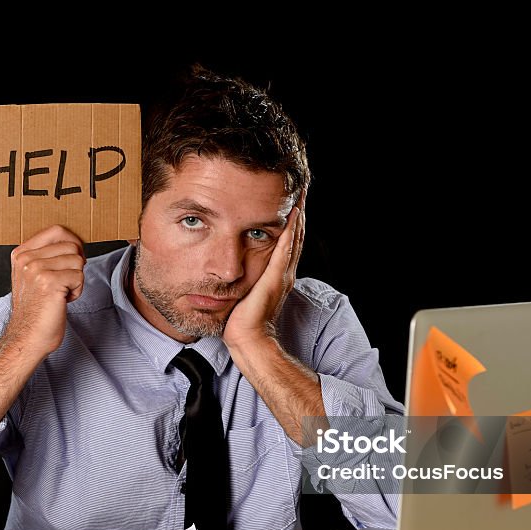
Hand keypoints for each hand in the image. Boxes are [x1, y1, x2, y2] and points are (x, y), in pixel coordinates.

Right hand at [5, 224, 85, 359]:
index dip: (73, 244)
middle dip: (76, 265)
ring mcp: (36, 269)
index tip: (71, 262)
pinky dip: (76, 291)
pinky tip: (62, 301)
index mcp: (21, 253)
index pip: (57, 230)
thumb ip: (46, 256)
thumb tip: (75, 242)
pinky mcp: (49, 282)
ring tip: (60, 294)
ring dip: (76, 280)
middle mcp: (26, 258)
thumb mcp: (33, 276)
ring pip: (78, 260)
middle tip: (63, 284)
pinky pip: (79, 276)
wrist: (28, 337)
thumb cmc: (36, 310)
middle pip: (72, 245)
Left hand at [223, 190, 305, 348]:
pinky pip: (285, 250)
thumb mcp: (242, 292)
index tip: (292, 200)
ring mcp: (282, 275)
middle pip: (295, 235)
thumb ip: (242, 278)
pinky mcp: (275, 279)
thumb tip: (228, 268)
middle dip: (298, 212)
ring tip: (301, 194)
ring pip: (293, 238)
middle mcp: (284, 272)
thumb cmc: (240, 321)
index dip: (291, 221)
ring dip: (298, 216)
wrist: (247, 339)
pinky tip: (292, 215)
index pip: (287, 241)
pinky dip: (290, 232)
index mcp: (277, 275)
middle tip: (302, 188)